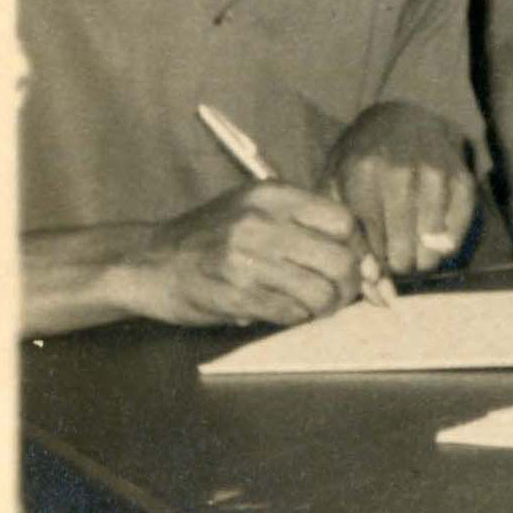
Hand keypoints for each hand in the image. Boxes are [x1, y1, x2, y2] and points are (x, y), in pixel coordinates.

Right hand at [134, 183, 367, 328]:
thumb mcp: (255, 208)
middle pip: (340, 259)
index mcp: (273, 195)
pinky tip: (287, 310)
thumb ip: (304, 223)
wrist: (147, 262)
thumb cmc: (211, 235)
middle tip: (344, 293)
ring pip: (320, 291)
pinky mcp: (234, 295)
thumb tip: (365, 260)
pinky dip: (298, 317)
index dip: (361, 248)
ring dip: (327, 306)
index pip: (344, 221)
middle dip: (352, 284)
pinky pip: (290, 313)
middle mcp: (261, 223)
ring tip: (317, 305)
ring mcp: (246, 261)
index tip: (363, 266)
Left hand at [327, 102, 476, 278]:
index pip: (370, 246)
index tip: (371, 266)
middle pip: (402, 252)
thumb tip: (370, 279)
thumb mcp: (334, 187)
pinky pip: (458, 232)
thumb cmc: (360, 162)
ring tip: (410, 251)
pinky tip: (431, 239)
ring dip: (422, 259)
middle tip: (392, 260)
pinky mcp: (462, 178)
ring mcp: (436, 174)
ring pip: (432, 247)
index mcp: (362, 174)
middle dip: (396, 265)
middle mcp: (401, 173)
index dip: (372, 266)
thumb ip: (344, 232)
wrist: (399, 120)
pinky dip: (446, 246)